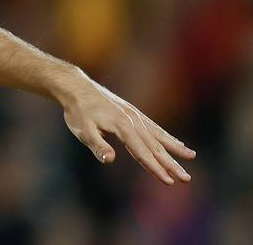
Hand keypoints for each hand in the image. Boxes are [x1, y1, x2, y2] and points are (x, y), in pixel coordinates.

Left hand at [57, 69, 195, 184]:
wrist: (76, 87)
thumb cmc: (77, 111)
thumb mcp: (82, 130)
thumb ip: (97, 145)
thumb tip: (110, 160)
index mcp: (122, 127)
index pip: (142, 152)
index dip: (155, 168)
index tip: (169, 182)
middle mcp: (133, 120)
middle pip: (155, 146)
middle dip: (171, 164)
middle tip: (186, 179)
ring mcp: (134, 115)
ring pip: (158, 135)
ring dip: (175, 148)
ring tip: (192, 156)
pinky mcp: (133, 112)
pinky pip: (154, 127)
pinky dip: (167, 136)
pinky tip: (176, 142)